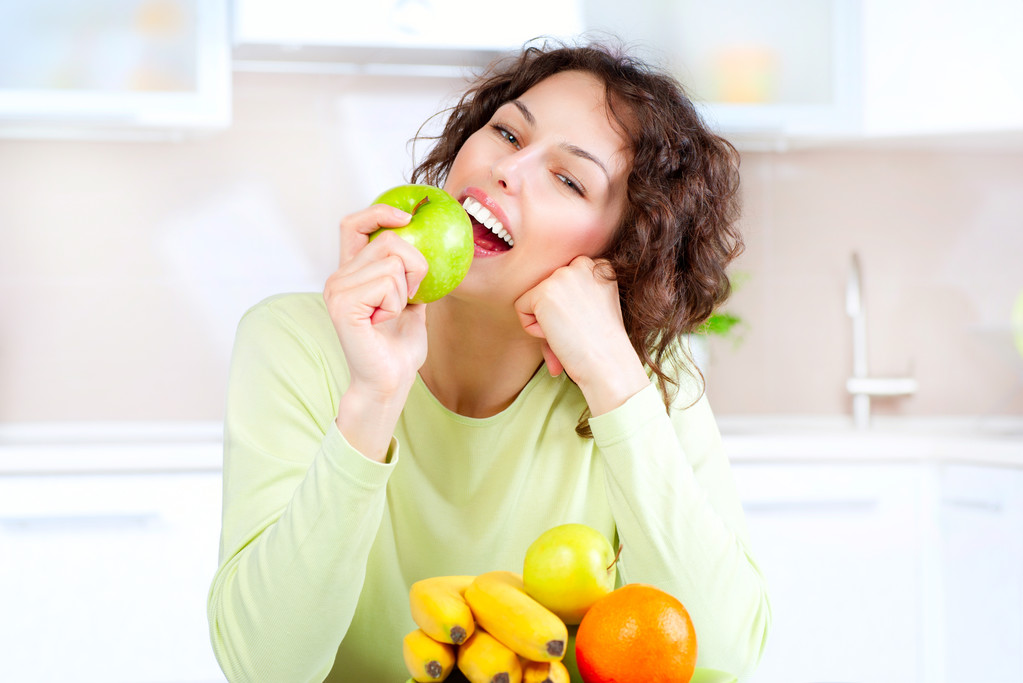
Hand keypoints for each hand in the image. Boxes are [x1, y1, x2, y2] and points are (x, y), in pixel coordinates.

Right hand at [323, 204, 429, 458]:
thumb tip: (431, 247)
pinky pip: (387, 285)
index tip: (406, 217)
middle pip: (389, 241)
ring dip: (404, 292)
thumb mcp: (412, 302)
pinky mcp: (344, 304)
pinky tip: (382, 323)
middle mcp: (338, 277)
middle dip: (415, 267)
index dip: (379, 212)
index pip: (354, 225)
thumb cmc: (398, 347)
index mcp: (351, 273)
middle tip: (408, 297)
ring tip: (390, 315)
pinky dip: (395, 304)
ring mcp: (337, 290)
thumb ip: (411, 275)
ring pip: (393, 263)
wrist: (390, 380)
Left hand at [514, 256, 649, 415]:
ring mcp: (562, 274)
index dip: (568, 307)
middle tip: (576, 331)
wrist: (608, 362)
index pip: (563, 282)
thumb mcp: (594, 309)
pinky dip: (533, 329)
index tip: (585, 322)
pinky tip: (557, 334)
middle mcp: (581, 263)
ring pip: (534, 298)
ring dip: (545, 321)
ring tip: (568, 332)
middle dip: (555, 314)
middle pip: (548, 289)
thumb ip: (573, 296)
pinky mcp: (544, 290)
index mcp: (599, 265)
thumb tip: (552, 301)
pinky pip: (521, 309)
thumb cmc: (604, 344)